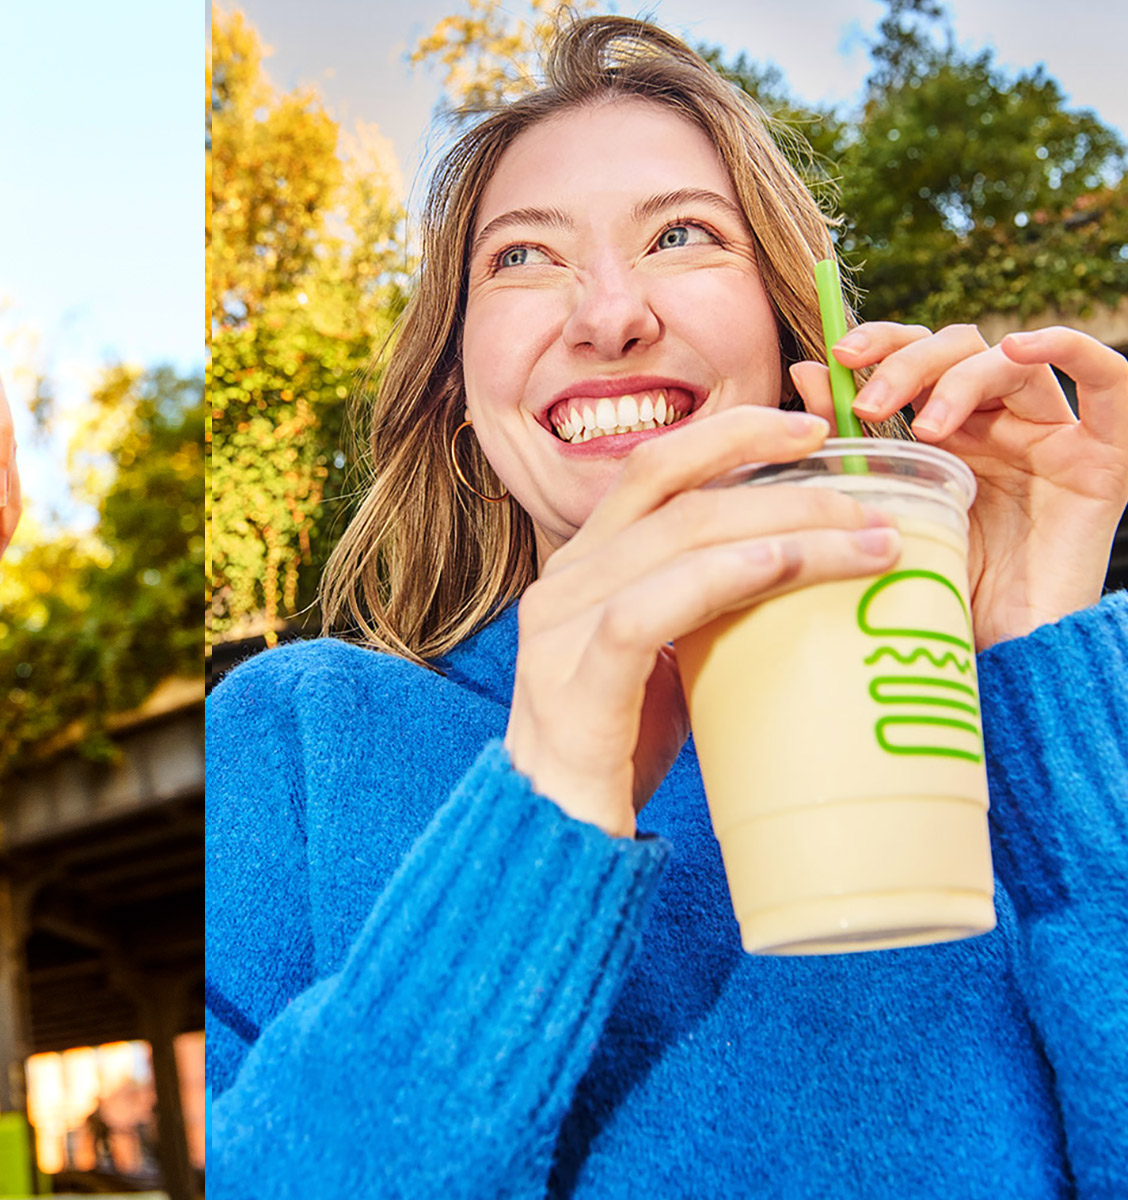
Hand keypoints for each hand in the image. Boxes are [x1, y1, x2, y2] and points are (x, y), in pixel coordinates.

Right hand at [507, 407, 902, 836]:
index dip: (730, 434)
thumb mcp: (662, 658)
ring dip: (783, 531)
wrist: (553, 835)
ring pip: (676, 543)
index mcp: (584, 565)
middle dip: (781, 482)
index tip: (810, 429)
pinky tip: (780, 567)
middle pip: (676, 494)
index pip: (654, 468)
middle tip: (867, 494)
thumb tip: (806, 573)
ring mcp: (561, 629)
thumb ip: (704, 608)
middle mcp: (564, 580)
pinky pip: (649, 613)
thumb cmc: (616, 748)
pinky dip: (720, 579)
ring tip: (863, 540)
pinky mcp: (575, 683)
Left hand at [792, 322, 1127, 647]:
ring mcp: (1050, 437)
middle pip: (958, 348)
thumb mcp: (887, 509)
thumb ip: (851, 445)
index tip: (833, 359)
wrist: (1000, 659)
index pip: (917, 354)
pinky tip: (1023, 347)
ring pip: (1009, 360)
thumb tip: (803, 372)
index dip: (880, 342)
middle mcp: (998, 426)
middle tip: (870, 406)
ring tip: (926, 427)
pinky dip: (1070, 348)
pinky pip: (1111, 381)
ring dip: (958, 377)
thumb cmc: (939, 592)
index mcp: (948, 434)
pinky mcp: (1103, 459)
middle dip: (907, 363)